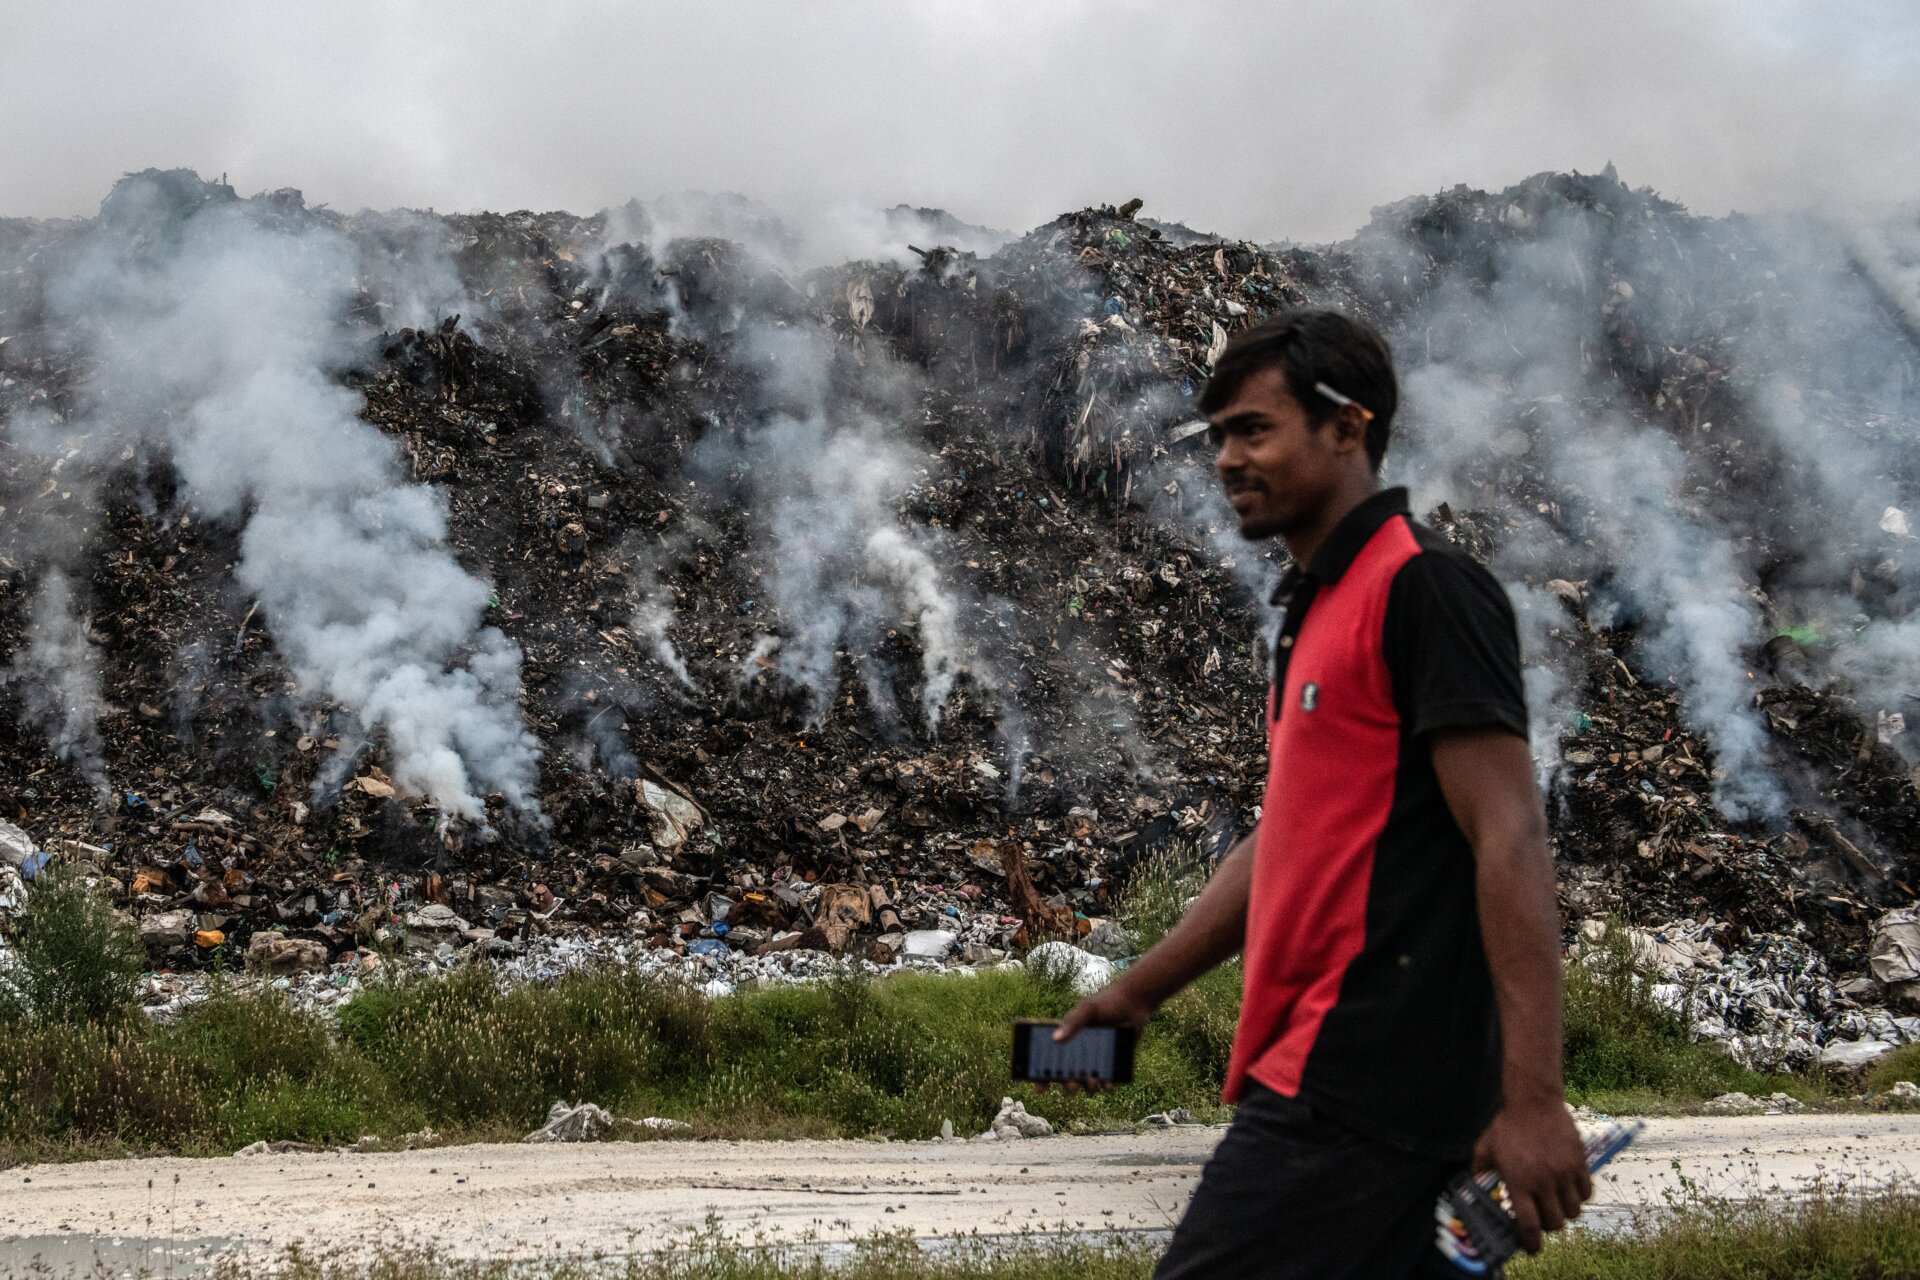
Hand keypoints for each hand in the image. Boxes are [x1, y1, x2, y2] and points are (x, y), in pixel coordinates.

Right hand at [1041, 981, 1156, 1093]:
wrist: (1134, 1003)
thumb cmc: (1107, 1002)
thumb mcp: (1087, 1009)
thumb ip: (1072, 1022)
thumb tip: (1055, 1040)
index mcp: (1068, 1039)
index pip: (1050, 1061)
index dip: (1042, 1076)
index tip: (1040, 1088)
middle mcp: (1080, 1052)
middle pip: (1067, 1076)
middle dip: (1067, 1085)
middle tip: (1071, 1085)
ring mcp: (1097, 1059)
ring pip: (1087, 1082)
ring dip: (1087, 1087)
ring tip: (1092, 1082)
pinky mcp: (1113, 1063)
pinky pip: (1108, 1081)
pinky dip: (1107, 1086)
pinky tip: (1109, 1084)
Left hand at [1472, 1098, 1591, 1253]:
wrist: (1533, 1101)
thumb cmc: (1507, 1124)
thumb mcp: (1485, 1146)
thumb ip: (1480, 1168)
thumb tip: (1475, 1183)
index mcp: (1519, 1182)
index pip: (1529, 1225)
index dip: (1531, 1242)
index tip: (1532, 1248)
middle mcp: (1544, 1182)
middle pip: (1555, 1223)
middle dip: (1549, 1226)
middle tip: (1544, 1219)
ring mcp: (1564, 1173)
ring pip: (1573, 1211)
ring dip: (1565, 1212)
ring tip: (1557, 1204)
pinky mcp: (1580, 1163)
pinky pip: (1587, 1192)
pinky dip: (1580, 1196)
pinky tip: (1570, 1190)